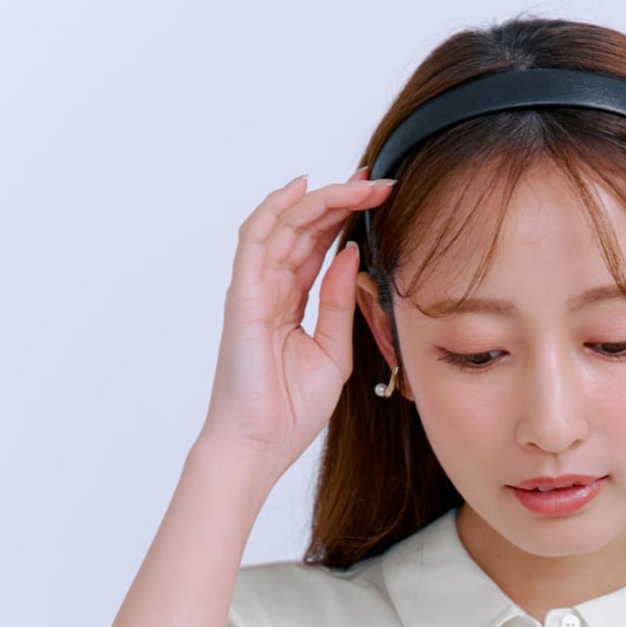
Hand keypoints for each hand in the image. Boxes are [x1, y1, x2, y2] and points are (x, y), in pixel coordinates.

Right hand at [196, 166, 394, 478]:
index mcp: (290, 302)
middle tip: (379, 182)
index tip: (381, 200)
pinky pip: (256, 240)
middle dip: (343, 201)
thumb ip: (340, 303)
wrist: (260, 444)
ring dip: (322, 200)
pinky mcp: (244, 296)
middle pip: (305, 228)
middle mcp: (270, 288)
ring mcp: (254, 289)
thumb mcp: (333, 350)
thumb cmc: (290, 410)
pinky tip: (303, 189)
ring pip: (285, 225)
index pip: (318, 246)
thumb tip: (352, 256)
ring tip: (359, 183)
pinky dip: (276, 210)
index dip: (347, 218)